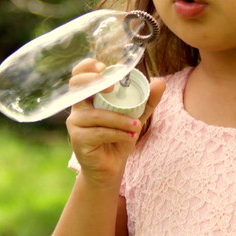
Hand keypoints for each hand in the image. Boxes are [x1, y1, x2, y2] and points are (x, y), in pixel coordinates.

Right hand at [66, 59, 164, 185]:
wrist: (111, 167)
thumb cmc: (119, 138)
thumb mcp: (136, 116)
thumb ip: (147, 100)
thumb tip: (160, 81)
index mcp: (89, 98)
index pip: (79, 76)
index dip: (86, 67)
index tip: (103, 67)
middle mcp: (78, 109)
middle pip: (77, 88)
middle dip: (94, 83)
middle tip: (112, 88)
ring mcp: (75, 125)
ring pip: (96, 115)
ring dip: (119, 119)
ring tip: (136, 126)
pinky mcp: (78, 140)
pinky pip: (99, 132)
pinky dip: (117, 134)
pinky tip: (129, 137)